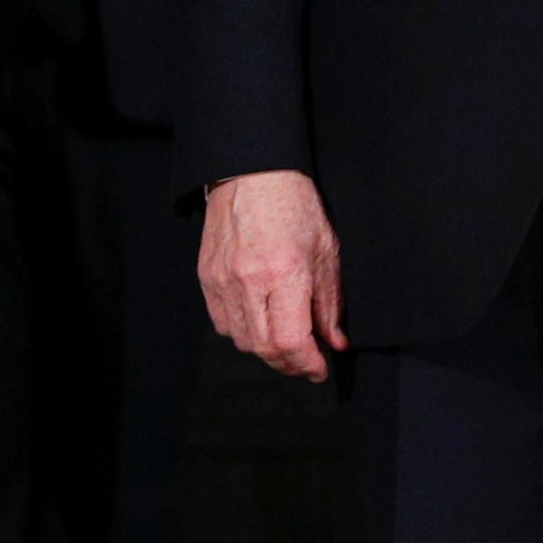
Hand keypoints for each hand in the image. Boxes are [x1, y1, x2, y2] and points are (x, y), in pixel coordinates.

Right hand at [198, 169, 345, 380]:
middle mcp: (249, 281)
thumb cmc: (293, 205)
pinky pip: (223, 323)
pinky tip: (260, 322)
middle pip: (264, 349)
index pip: (291, 341)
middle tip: (307, 362)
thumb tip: (335, 341)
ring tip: (286, 343)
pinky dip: (243, 333)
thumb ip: (330, 303)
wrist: (252, 174)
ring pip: (242, 341)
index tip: (320, 368)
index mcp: (285, 273)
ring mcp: (223, 280)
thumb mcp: (326, 251)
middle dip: (290, 364)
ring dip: (267, 351)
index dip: (307, 364)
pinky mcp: (207, 278)